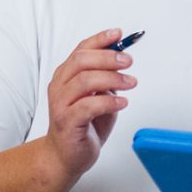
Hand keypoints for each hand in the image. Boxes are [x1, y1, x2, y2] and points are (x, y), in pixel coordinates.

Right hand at [42, 27, 137, 182]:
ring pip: (85, 81)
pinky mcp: (67, 122)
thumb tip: (122, 60)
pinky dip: (108, 101)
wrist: (65, 157)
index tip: (119, 35)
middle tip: (129, 61)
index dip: (100, 40)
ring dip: (112, 79)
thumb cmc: (82, 125)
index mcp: (66, 76)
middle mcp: (60, 86)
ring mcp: (61, 104)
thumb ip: (106, 80)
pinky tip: (122, 102)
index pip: (81, 50)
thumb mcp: (98, 96)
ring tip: (131, 83)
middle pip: (82, 61)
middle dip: (108, 57)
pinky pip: (88, 106)